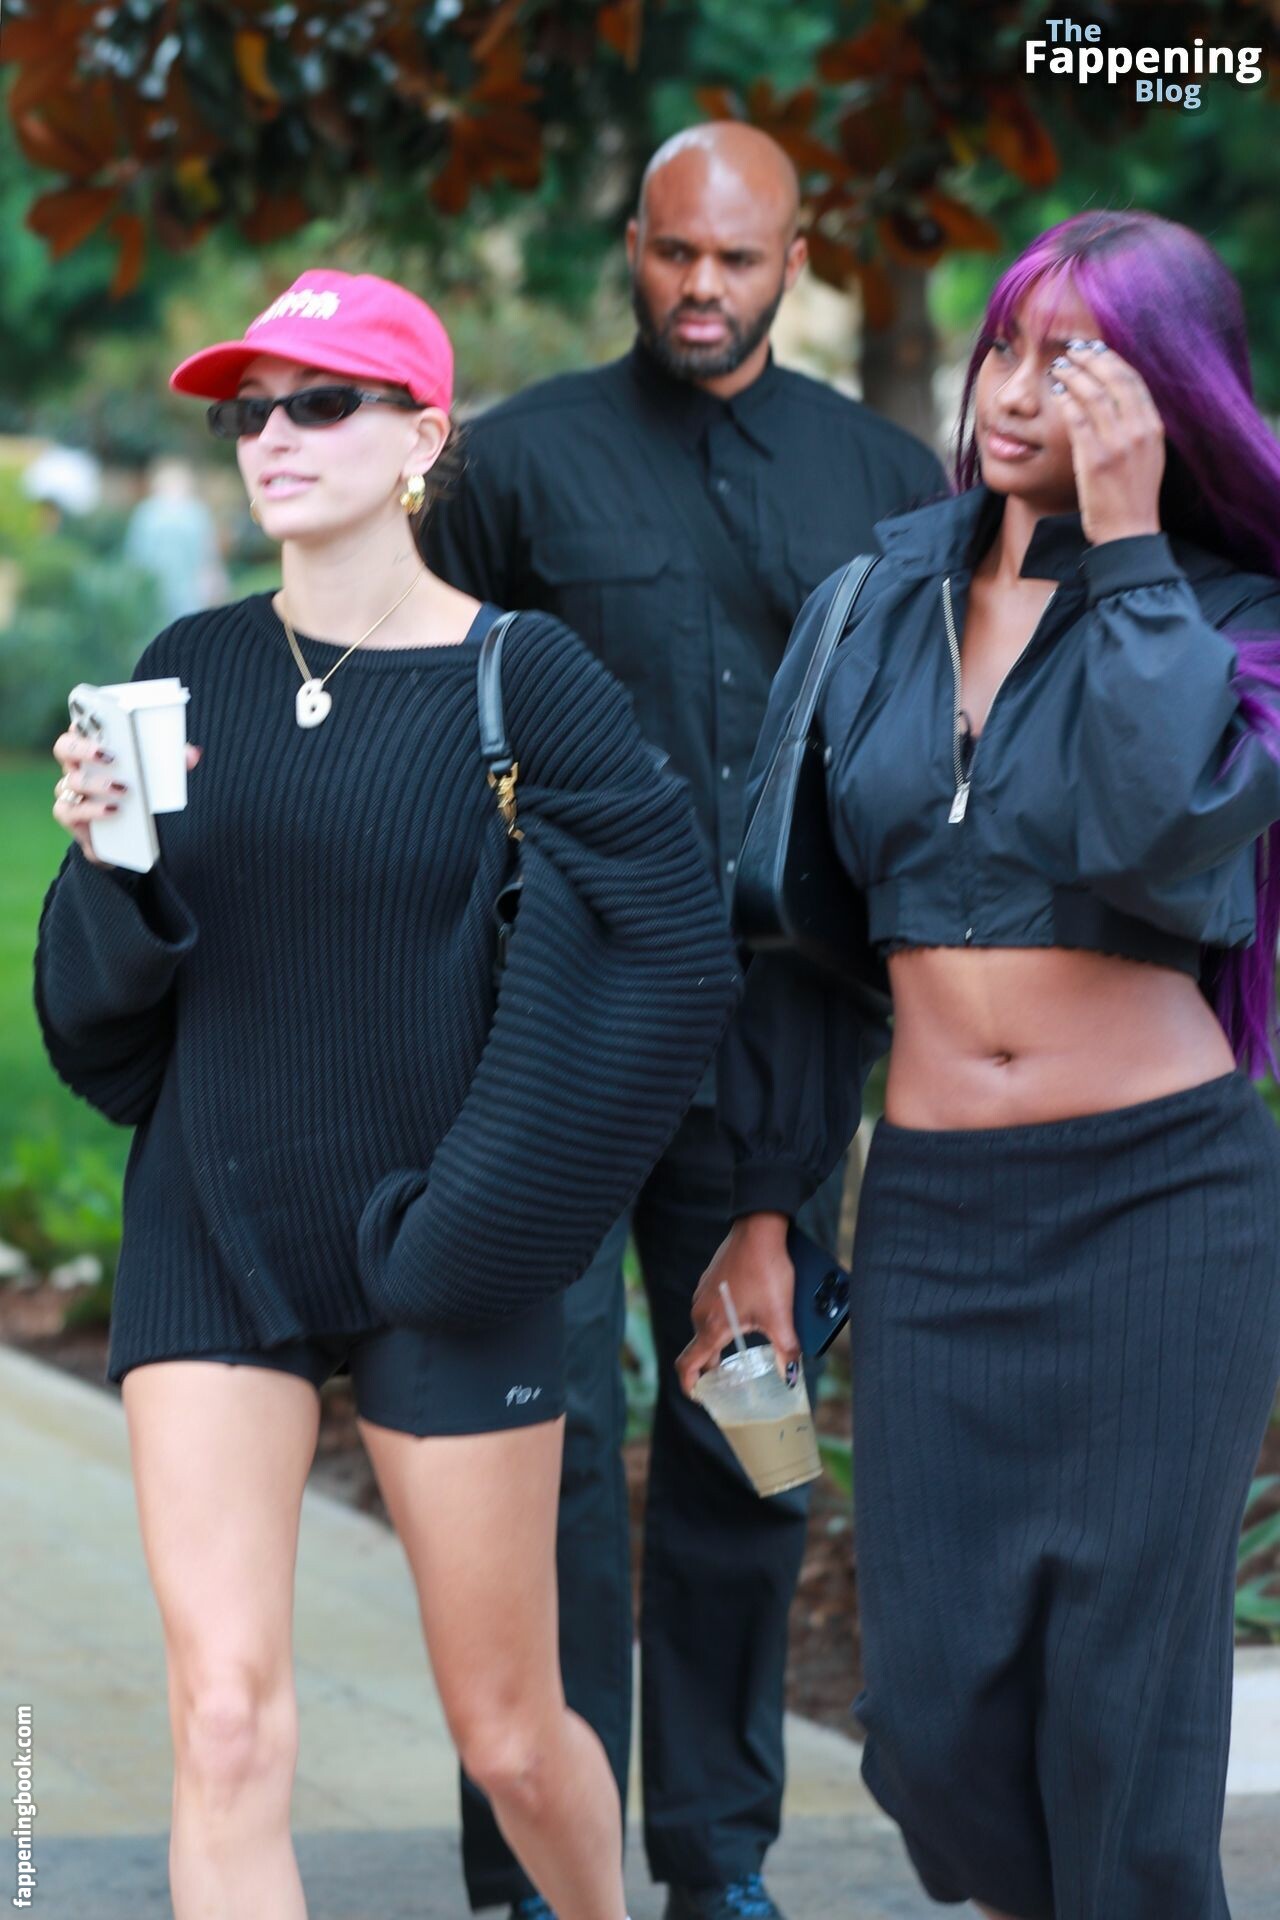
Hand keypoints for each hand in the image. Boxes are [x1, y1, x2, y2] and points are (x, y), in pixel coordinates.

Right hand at [51, 734, 201, 868]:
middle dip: (83, 748)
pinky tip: (113, 810)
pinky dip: (91, 810)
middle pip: (65, 748)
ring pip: (71, 781)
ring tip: (123, 789)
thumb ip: (172, 763)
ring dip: (97, 783)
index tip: (97, 719)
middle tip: (108, 755)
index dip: (82, 722)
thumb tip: (193, 754)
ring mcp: (71, 792)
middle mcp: (76, 768)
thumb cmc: (139, 798)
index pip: (79, 729)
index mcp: (93, 752)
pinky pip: (69, 810)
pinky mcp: (71, 818)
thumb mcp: (157, 778)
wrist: (129, 840)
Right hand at [676, 1212, 797, 1396]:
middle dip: (713, 1367)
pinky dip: (724, 1320)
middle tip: (732, 1380)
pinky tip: (747, 1314)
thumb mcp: (780, 1315)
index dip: (691, 1386)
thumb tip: (792, 1377)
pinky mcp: (711, 1280)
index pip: (688, 1364)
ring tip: (743, 1348)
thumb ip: (786, 1350)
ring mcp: (704, 1293)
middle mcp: (701, 1311)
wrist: (758, 1229)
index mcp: (712, 1326)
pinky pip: (713, 1308)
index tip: (700, 1397)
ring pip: (707, 1326)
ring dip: (720, 1341)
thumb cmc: (766, 1270)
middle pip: (700, 1348)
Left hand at [1048, 338, 1164, 546]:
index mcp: (1153, 428)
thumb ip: (1136, 429)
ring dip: (1073, 374)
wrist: (1128, 534)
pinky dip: (1064, 400)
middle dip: (1091, 358)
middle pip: (1114, 379)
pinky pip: (1076, 419)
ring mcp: (1117, 444)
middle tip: (1072, 349)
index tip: (1096, 349)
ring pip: (1092, 394)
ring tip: (1058, 366)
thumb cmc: (1133, 498)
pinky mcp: (1095, 459)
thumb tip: (1117, 403)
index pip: (1134, 381)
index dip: (1112, 360)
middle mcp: (1139, 431)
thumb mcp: (1146, 457)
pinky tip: (1055, 392)